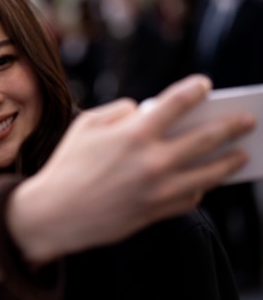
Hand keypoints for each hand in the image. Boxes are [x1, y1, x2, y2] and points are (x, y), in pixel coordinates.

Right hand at [6, 74, 254, 266]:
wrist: (55, 213)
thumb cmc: (66, 165)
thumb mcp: (85, 126)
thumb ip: (118, 111)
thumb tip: (144, 110)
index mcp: (134, 134)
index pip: (177, 103)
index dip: (196, 90)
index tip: (206, 85)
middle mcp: (153, 160)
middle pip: (205, 138)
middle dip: (231, 125)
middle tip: (248, 120)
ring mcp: (158, 189)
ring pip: (208, 173)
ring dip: (229, 161)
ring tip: (241, 154)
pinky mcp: (156, 211)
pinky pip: (190, 198)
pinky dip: (200, 188)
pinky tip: (205, 181)